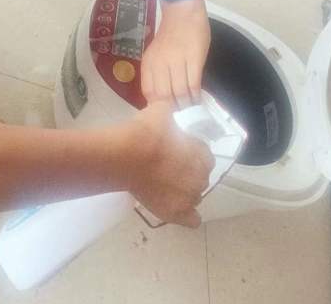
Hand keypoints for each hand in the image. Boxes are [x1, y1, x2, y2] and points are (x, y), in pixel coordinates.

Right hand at [121, 100, 214, 227]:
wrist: (125, 154)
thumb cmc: (144, 131)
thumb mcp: (161, 110)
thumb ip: (171, 114)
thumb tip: (169, 113)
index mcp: (202, 154)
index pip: (204, 155)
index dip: (191, 152)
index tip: (177, 149)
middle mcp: (200, 178)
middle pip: (200, 176)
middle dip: (188, 171)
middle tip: (168, 165)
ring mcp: (189, 198)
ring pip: (195, 196)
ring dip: (185, 190)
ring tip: (165, 184)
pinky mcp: (175, 213)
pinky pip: (192, 220)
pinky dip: (187, 215)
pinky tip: (176, 206)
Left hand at [141, 0, 210, 107]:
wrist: (182, 12)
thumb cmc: (170, 35)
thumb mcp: (155, 54)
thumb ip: (156, 74)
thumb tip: (162, 99)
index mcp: (148, 63)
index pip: (149, 93)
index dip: (158, 108)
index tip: (166, 115)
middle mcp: (159, 64)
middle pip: (164, 97)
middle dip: (173, 111)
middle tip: (181, 117)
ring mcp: (176, 61)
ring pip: (180, 93)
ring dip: (186, 105)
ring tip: (191, 110)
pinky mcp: (193, 58)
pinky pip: (194, 84)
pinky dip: (196, 95)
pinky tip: (199, 99)